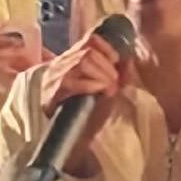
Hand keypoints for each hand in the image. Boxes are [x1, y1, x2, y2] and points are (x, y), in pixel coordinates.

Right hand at [40, 29, 132, 175]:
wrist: (70, 140)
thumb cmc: (90, 114)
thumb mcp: (107, 90)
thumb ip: (118, 74)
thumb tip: (129, 60)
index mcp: (73, 60)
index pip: (90, 40)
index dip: (107, 47)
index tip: (116, 61)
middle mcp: (61, 65)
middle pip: (88, 51)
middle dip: (107, 66)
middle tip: (114, 83)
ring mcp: (54, 78)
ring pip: (82, 62)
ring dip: (102, 74)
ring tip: (109, 88)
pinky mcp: (52, 94)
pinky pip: (71, 81)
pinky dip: (90, 84)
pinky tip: (99, 92)